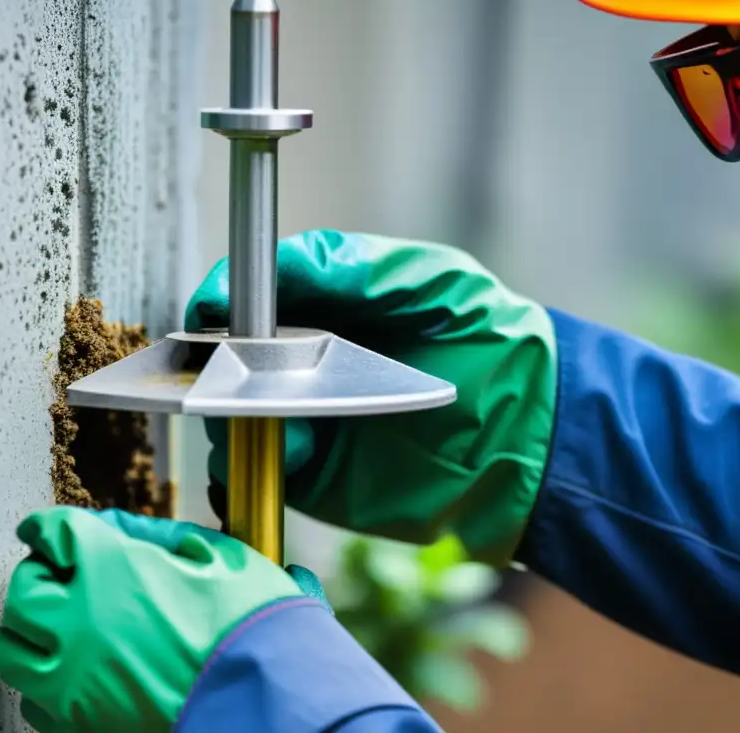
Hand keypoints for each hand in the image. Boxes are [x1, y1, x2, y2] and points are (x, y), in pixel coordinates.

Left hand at [0, 506, 327, 732]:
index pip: (53, 532)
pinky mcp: (81, 725)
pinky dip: (47, 684)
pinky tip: (75, 674)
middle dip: (36, 577)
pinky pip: (36, 703)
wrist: (268, 702)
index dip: (47, 527)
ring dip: (31, 631)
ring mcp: (74, 680)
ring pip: (15, 651)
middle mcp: (79, 622)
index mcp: (111, 569)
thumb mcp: (218, 558)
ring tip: (57, 626)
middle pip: (22, 591)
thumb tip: (114, 527)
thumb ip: (158, 536)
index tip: (42, 530)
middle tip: (54, 576)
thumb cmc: (251, 625)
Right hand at [186, 229, 557, 565]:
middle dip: (214, 360)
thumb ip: (353, 266)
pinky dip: (252, 461)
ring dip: (232, 412)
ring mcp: (304, 420)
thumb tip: (276, 262)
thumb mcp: (428, 279)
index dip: (223, 298)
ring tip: (269, 411)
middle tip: (224, 364)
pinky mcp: (313, 477)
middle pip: (225, 358)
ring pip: (231, 414)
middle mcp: (303, 363)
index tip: (211, 304)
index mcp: (324, 308)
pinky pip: (259, 469)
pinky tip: (287, 450)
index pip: (250, 298)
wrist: (528, 433)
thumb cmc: (488, 338)